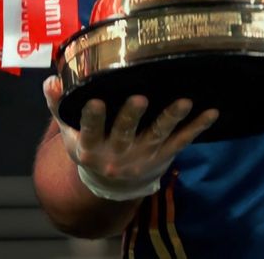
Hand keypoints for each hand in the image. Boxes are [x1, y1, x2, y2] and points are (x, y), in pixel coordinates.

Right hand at [43, 76, 218, 201]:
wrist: (112, 183)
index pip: (90, 130)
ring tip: (184, 101)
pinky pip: (183, 140)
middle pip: (125, 133)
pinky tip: (211, 111)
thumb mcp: (70, 132)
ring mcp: (143, 154)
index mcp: (92, 146)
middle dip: (132, 116)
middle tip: (140, 98)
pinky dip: (198, 126)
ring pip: (158, 135)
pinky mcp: (164, 155)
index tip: (97, 101)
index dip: (93, 117)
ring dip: (171, 118)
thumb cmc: (90, 145)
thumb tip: (52, 81)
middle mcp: (118, 152)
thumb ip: (59, 105)